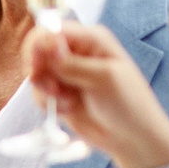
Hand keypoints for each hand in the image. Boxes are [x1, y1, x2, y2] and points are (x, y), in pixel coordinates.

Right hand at [23, 22, 168, 167]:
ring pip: (36, 73)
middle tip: (53, 88)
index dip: (39, 46)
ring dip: (45, 90)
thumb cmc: (129, 103)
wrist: (132, 137)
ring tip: (67, 102)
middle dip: (39, 70)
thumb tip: (46, 45)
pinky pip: (38, 93)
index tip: (38, 66)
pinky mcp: (59, 93)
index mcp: (90, 39)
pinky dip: (47, 103)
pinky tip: (68, 109)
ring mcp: (66, 73)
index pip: (51, 30)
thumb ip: (72, 62)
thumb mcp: (104, 78)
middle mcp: (75, 52)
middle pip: (37, 50)